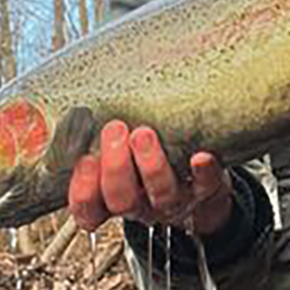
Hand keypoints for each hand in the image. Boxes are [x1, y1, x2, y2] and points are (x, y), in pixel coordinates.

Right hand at [68, 121, 233, 235]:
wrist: (197, 181)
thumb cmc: (145, 155)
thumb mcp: (118, 147)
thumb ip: (101, 128)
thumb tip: (82, 80)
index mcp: (113, 198)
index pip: (88, 209)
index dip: (83, 190)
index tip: (85, 159)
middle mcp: (141, 204)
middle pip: (121, 200)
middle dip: (116, 167)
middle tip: (114, 129)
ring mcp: (174, 199)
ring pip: (160, 194)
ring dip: (151, 165)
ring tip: (145, 133)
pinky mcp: (207, 189)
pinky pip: (206, 184)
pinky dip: (203, 171)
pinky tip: (200, 155)